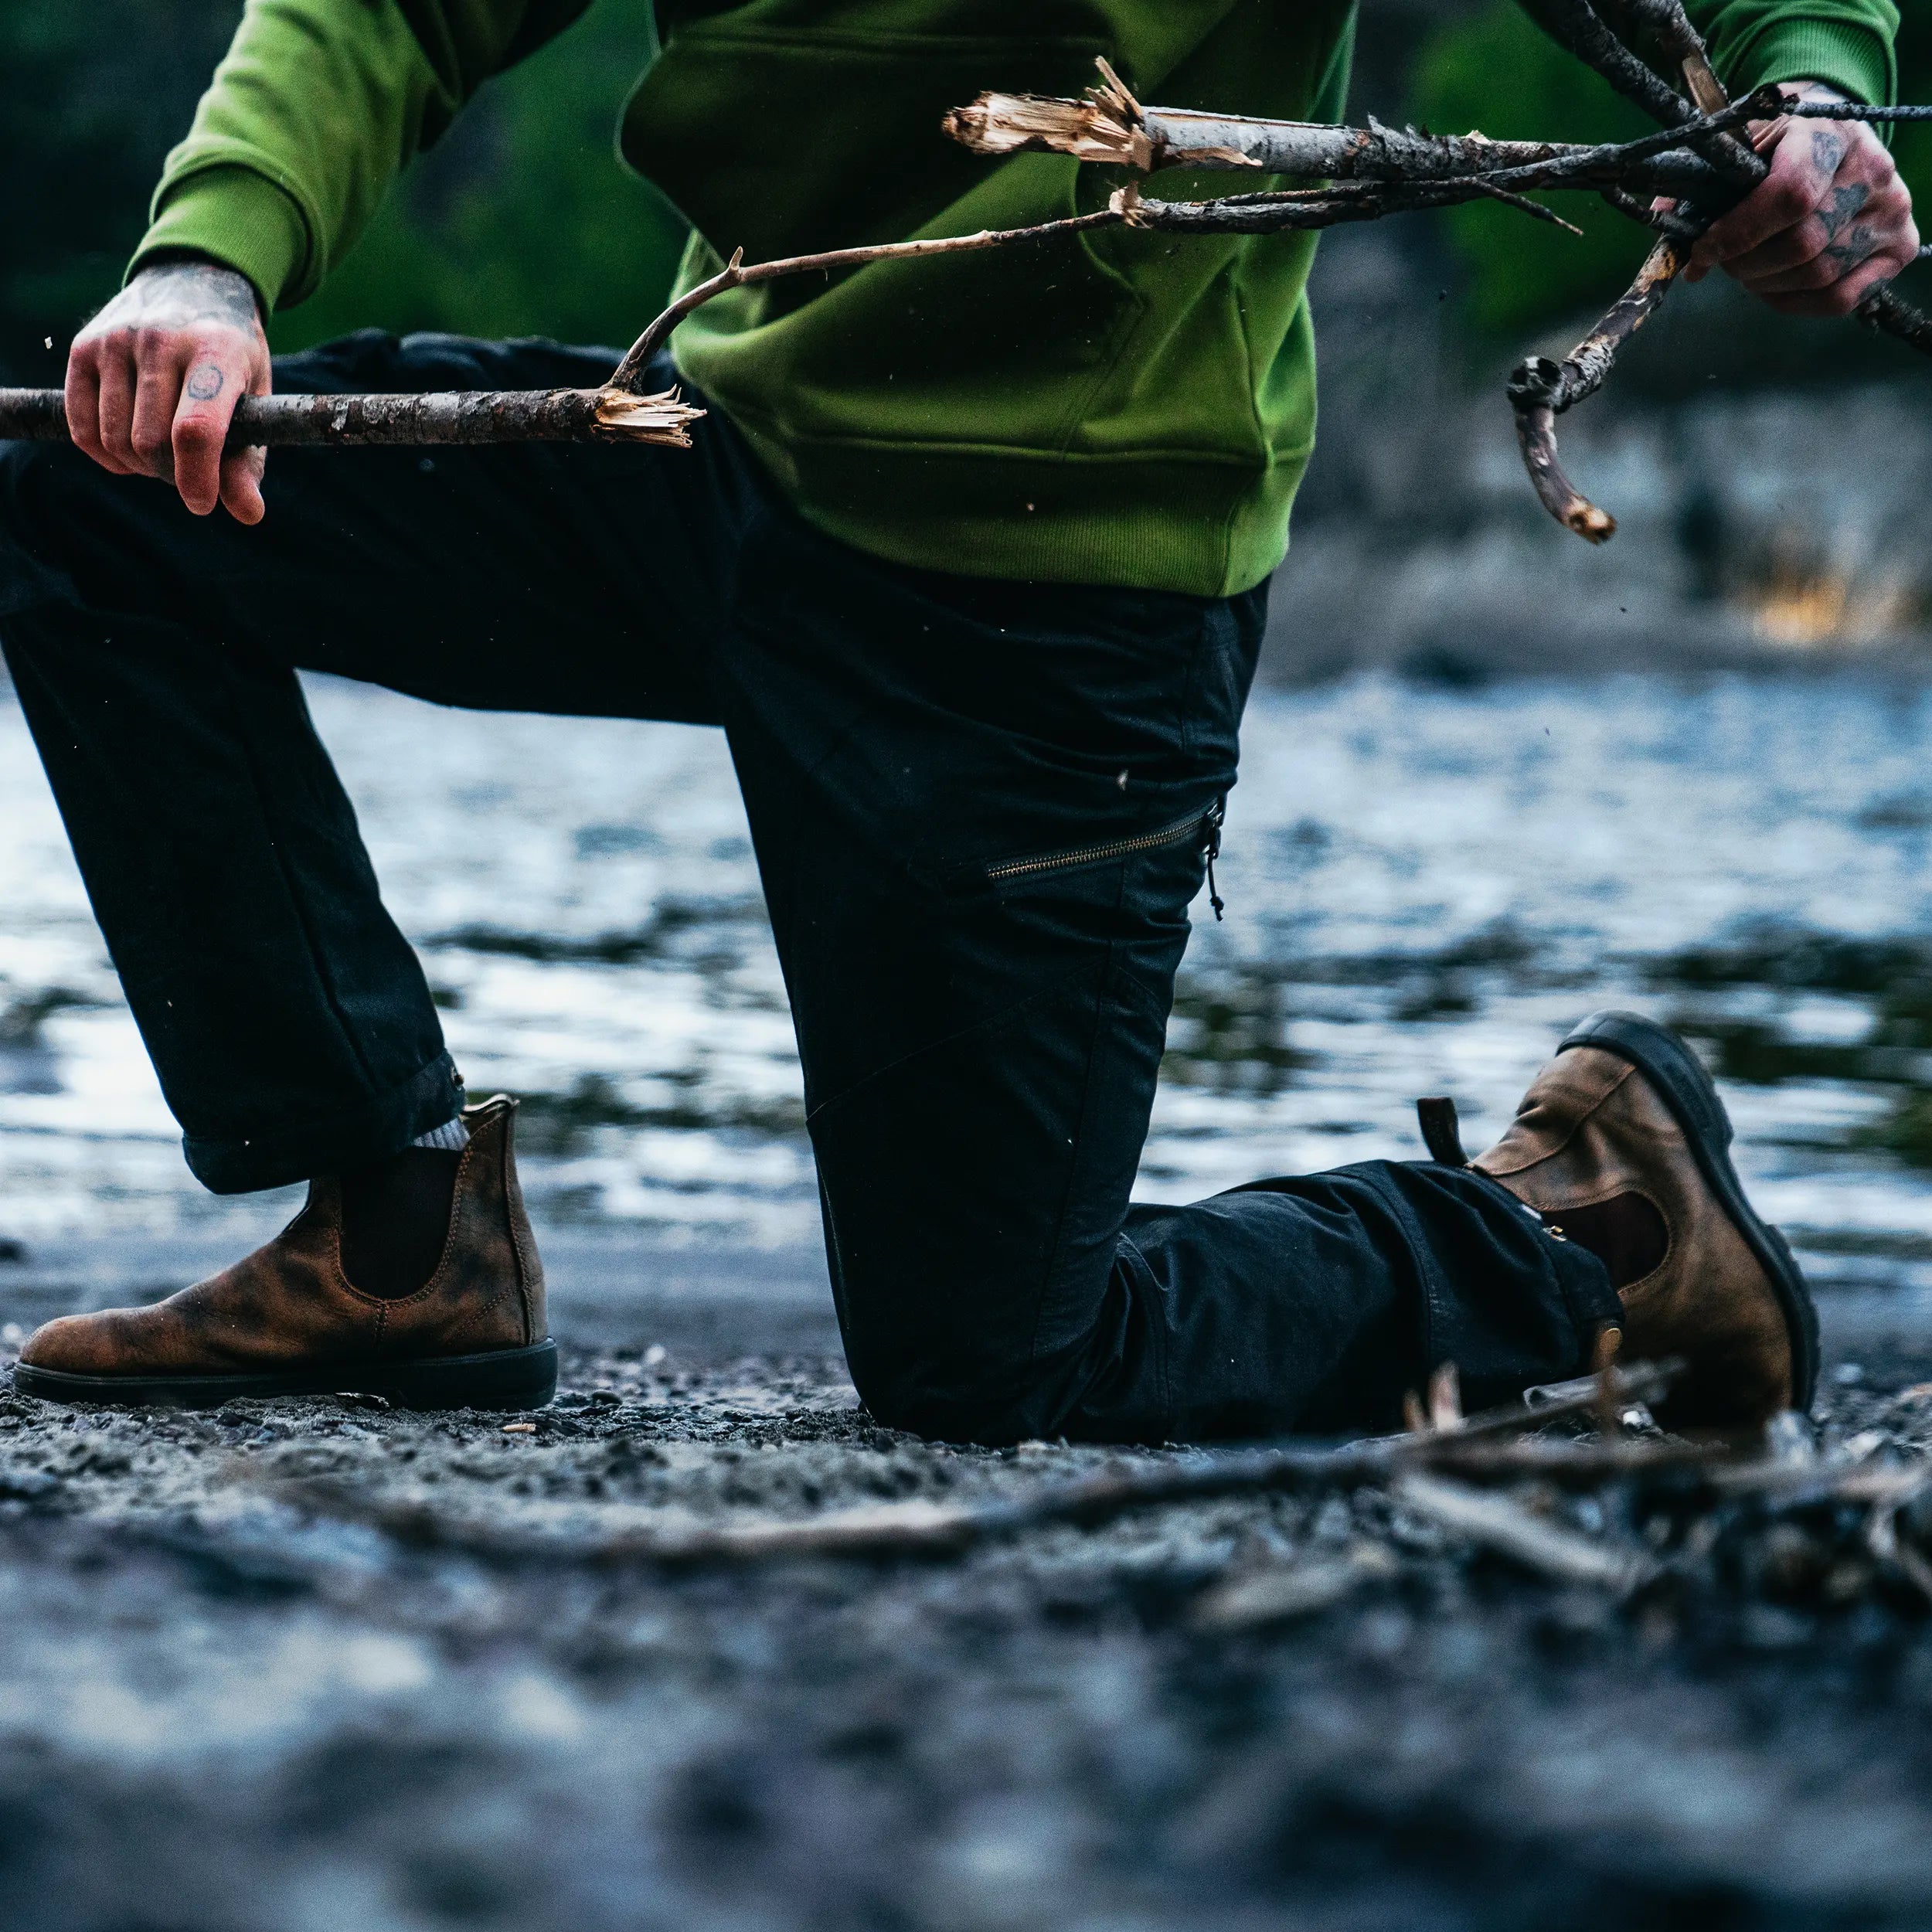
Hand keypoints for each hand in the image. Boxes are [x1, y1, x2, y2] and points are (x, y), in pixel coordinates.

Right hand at [65, 258, 271, 521]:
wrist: (190, 284)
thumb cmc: (231, 356)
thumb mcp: (255, 398)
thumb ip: (248, 458)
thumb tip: (247, 514)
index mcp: (215, 351)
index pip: (195, 430)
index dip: (197, 478)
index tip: (202, 503)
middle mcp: (160, 339)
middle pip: (152, 443)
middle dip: (170, 474)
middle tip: (187, 470)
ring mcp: (115, 340)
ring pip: (116, 440)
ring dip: (139, 467)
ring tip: (163, 456)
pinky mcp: (82, 348)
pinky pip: (83, 427)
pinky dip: (106, 455)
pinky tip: (129, 452)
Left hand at [1682, 81, 1918, 316]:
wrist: (1833, 131)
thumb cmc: (1777, 142)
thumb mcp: (1740, 144)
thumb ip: (1701, 186)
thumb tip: (1673, 237)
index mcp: (1829, 133)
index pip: (1790, 195)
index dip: (1738, 233)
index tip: (1704, 246)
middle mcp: (1873, 170)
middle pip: (1802, 245)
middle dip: (1746, 262)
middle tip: (1723, 258)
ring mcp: (1891, 210)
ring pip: (1818, 276)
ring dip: (1766, 284)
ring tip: (1748, 267)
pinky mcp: (1899, 246)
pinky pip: (1840, 299)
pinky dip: (1796, 303)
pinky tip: (1774, 286)